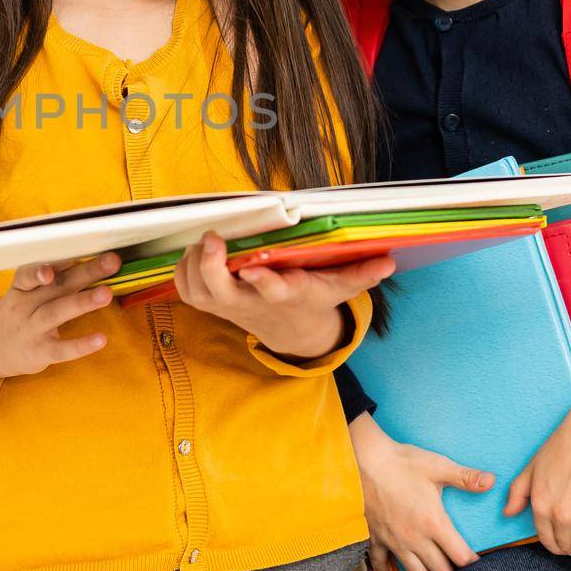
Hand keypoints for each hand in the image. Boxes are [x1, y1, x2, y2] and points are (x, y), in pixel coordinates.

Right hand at [0, 254, 119, 381]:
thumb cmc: (18, 314)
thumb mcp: (25, 293)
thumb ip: (54, 279)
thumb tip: (94, 261)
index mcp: (22, 287)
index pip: (31, 272)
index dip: (46, 264)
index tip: (67, 255)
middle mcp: (25, 305)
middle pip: (56, 286)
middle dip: (85, 272)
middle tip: (111, 261)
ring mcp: (31, 329)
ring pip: (57, 312)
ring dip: (82, 302)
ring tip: (106, 294)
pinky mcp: (39, 352)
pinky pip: (60, 349)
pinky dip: (80, 345)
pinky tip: (101, 339)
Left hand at [172, 232, 390, 359]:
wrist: (292, 332)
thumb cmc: (313, 299)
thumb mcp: (340, 288)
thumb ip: (361, 274)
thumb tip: (388, 260)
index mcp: (284, 295)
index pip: (270, 291)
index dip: (260, 279)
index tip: (250, 265)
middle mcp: (250, 302)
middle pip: (219, 292)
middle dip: (210, 266)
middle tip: (212, 237)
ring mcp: (228, 306)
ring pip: (197, 291)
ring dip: (193, 264)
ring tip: (203, 240)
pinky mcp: (213, 305)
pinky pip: (186, 292)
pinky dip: (182, 272)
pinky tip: (192, 253)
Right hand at [350, 413, 493, 570]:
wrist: (363, 459)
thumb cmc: (402, 462)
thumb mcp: (437, 466)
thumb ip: (466, 477)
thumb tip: (492, 481)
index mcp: (434, 523)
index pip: (461, 557)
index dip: (473, 562)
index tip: (478, 560)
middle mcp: (415, 538)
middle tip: (458, 564)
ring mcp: (394, 541)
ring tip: (435, 568)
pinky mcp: (376, 538)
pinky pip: (381, 566)